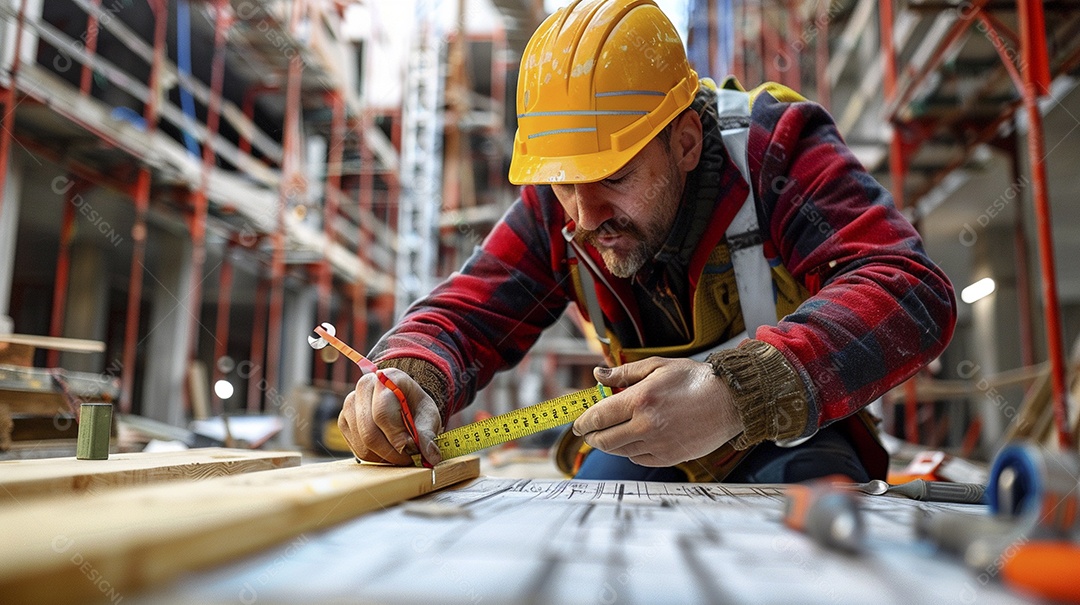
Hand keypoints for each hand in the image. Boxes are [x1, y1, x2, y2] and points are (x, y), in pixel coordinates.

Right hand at [338, 367, 443, 465]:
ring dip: (384, 456)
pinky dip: (374, 456)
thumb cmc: (415, 407)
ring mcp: (350, 403)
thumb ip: (427, 435)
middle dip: (391, 451)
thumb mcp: (428, 416)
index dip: (396, 436)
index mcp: (388, 378)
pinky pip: (356, 448)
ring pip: (362, 443)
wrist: (402, 402)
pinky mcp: (343, 420)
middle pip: (369, 431)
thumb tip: (431, 457)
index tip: (411, 449)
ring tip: (401, 454)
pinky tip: (388, 451)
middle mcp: (364, 386)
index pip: (383, 412)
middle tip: (408, 458)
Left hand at [571, 357, 743, 466]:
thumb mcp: (658, 366)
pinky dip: (631, 451)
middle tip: (589, 431)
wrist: (730, 401)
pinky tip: (635, 439)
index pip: (599, 417)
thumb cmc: (695, 379)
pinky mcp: (669, 457)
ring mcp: (658, 444)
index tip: (577, 424)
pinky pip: (639, 459)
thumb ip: (624, 373)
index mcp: (640, 400)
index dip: (583, 422)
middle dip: (592, 436)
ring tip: (611, 433)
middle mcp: (646, 425)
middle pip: (604, 439)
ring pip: (620, 451)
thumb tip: (598, 375)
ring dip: (610, 444)